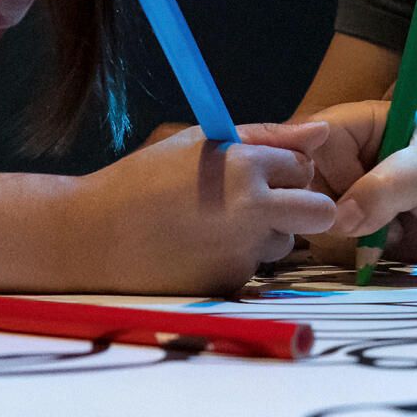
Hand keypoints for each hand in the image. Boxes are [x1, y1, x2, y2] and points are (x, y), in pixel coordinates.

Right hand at [66, 121, 340, 294]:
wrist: (92, 238)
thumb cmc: (144, 180)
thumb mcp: (201, 143)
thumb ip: (267, 135)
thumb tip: (324, 133)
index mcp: (246, 166)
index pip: (303, 165)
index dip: (283, 169)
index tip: (256, 172)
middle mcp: (253, 210)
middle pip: (321, 212)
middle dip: (306, 209)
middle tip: (268, 205)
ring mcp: (243, 251)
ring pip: (285, 244)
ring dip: (265, 236)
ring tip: (215, 227)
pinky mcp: (231, 284)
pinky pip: (254, 270)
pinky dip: (236, 261)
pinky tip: (200, 251)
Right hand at [320, 111, 416, 261]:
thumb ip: (385, 187)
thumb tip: (340, 218)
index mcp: (367, 123)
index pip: (316, 139)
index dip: (331, 168)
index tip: (358, 189)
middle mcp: (354, 156)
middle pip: (307, 180)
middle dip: (333, 206)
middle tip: (372, 218)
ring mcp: (356, 194)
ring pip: (316, 216)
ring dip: (348, 231)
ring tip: (392, 227)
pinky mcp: (364, 229)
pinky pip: (335, 243)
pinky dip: (355, 250)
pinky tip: (389, 244)